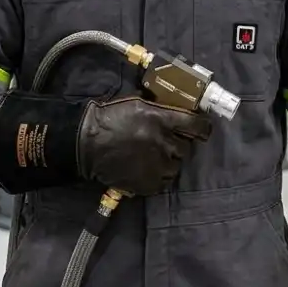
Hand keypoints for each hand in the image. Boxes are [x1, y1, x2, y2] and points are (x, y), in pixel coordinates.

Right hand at [77, 96, 211, 195]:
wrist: (85, 143)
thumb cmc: (108, 118)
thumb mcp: (136, 102)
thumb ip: (158, 107)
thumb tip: (176, 107)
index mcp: (160, 119)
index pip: (197, 126)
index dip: (202, 128)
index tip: (201, 129)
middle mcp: (162, 142)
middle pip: (185, 148)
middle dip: (177, 145)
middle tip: (165, 143)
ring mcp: (155, 165)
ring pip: (176, 167)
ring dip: (168, 162)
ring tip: (153, 158)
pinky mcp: (147, 183)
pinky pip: (163, 182)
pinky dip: (158, 177)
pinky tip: (146, 170)